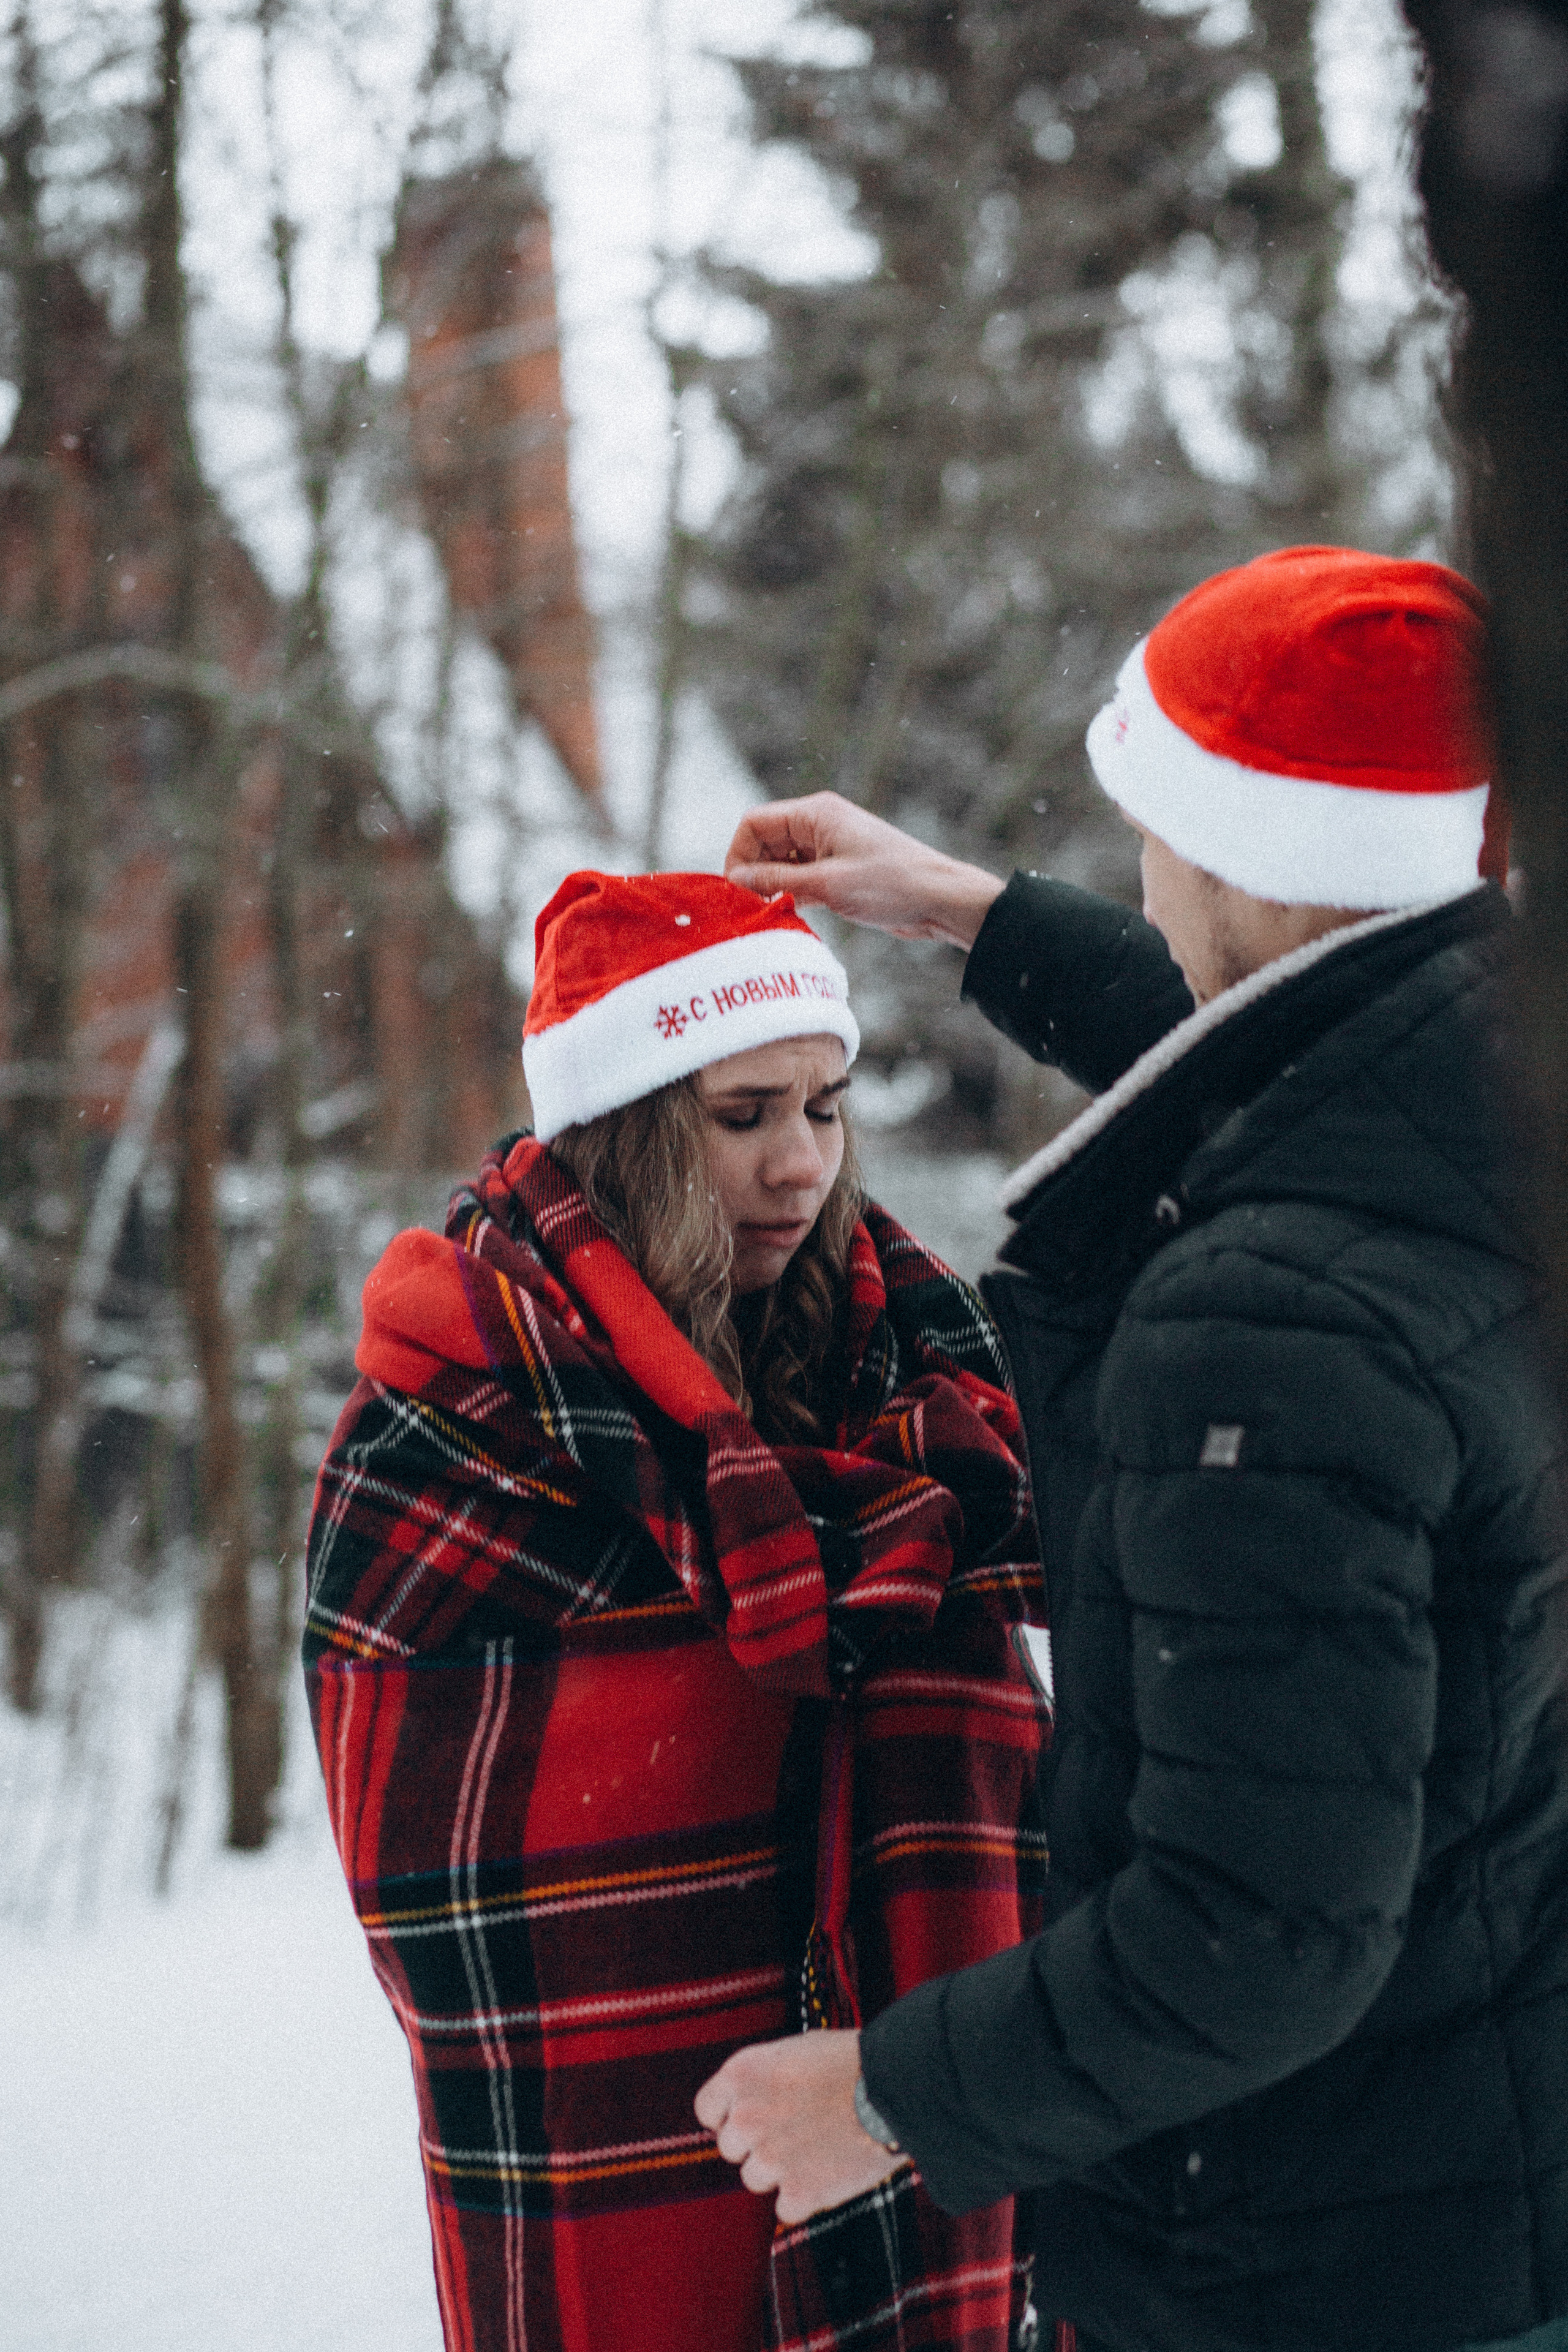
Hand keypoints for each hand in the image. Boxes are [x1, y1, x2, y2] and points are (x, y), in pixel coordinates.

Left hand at [694, 2030, 907, 2222]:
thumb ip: (762, 2080)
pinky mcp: (799, 2192)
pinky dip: (806, 2196)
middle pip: (730, 2148)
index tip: (750, 2115)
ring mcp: (770, 2158)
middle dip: (757, 2142)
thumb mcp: (793, 2051)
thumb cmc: (851, 2061)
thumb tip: (750, 2103)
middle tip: (794, 2130)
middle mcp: (746, 2118)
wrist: (895, 2089)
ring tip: (816, 2148)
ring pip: (755, 2179)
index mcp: (741, 2075)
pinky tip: (828, 2172)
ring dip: (780, 2170)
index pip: (706, 2110)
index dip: (728, 2114)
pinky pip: (785, 2207)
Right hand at [725, 792, 1004, 949]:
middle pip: (765, 842)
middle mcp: (820, 824)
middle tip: (752, 908)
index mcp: (816, 814)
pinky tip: (793, 915)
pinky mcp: (839, 870)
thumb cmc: (891, 885)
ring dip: (773, 886)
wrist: (940, 899)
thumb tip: (736, 879)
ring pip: (782, 862)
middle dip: (754, 872)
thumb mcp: (827, 885)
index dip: (739, 854)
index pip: (755, 823)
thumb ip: (777, 881)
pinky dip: (792, 894)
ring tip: (774, 914)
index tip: (737, 890)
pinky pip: (801, 877)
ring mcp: (830, 847)